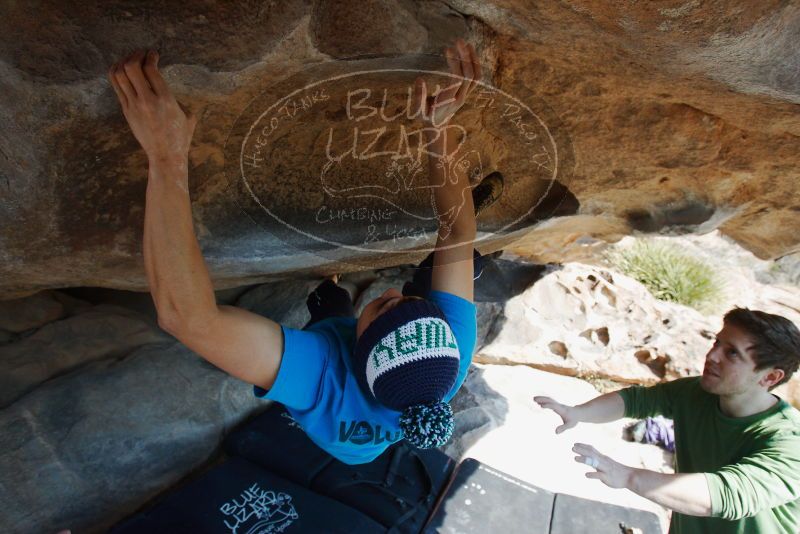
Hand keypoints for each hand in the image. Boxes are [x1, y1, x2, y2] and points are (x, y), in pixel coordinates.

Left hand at [108, 49, 196, 164]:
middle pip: (131, 67)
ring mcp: (134, 106)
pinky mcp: (126, 111)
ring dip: (124, 62)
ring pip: (119, 74)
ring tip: (131, 61)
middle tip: (141, 54)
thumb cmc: (180, 136)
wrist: (166, 155)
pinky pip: (116, 85)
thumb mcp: (188, 115)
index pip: (150, 69)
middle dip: (135, 55)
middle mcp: (147, 101)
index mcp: (165, 100)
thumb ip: (178, 98)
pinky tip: (124, 71)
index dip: (151, 56)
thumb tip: (167, 87)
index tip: (153, 54)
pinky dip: (117, 73)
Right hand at [414, 39, 479, 127]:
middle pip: (469, 75)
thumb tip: (419, 79)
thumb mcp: (419, 111)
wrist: (438, 127)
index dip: (454, 63)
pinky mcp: (468, 92)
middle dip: (465, 56)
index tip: (446, 49)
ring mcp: (466, 94)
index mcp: (449, 100)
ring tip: (466, 43)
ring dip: (473, 58)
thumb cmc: (426, 117)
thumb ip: (418, 97)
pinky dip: (475, 63)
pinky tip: (469, 51)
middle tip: (458, 40)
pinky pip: (476, 77)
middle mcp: (461, 97)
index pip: (457, 79)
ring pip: (476, 75)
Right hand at [534, 396, 578, 432]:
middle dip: (542, 399)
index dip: (548, 405)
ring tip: (534, 398)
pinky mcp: (557, 404)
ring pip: (549, 399)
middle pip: (550, 400)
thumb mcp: (570, 425)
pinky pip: (549, 400)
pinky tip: (538, 401)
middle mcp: (559, 405)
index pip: (554, 406)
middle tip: (534, 399)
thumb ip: (563, 428)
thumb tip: (556, 432)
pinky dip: (543, 399)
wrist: (578, 413)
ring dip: (542, 398)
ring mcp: (558, 404)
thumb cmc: (573, 419)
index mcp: (562, 410)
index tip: (541, 406)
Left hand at [573, 443, 632, 488]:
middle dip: (581, 450)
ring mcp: (605, 469)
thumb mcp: (607, 463)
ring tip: (575, 458)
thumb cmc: (618, 471)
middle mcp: (603, 462)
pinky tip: (586, 475)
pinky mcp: (607, 477)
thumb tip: (590, 457)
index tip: (575, 443)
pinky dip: (592, 474)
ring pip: (594, 463)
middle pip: (591, 454)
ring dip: (584, 460)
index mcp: (603, 458)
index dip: (583, 446)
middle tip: (572, 448)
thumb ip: (598, 460)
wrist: (631, 477)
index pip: (592, 450)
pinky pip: (599, 475)